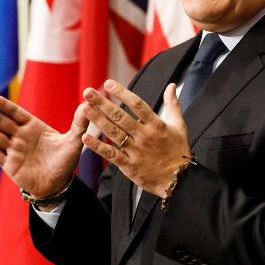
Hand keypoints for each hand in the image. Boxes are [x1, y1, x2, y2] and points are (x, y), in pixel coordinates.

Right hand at [0, 94, 88, 197]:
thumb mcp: (74, 141)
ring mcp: (13, 150)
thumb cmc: (65, 161)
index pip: (16, 113)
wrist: (58, 185)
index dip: (4, 106)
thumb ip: (79, 123)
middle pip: (2, 123)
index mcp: (33, 127)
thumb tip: (87, 104)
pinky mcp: (9, 164)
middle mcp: (20, 136)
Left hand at [81, 79, 190, 196]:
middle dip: (103, 103)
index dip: (122, 93)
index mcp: (156, 125)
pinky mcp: (130, 166)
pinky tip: (86, 137)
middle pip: (120, 116)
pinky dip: (98, 146)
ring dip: (98, 120)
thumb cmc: (178, 150)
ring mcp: (136, 151)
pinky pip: (111, 154)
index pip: (137, 105)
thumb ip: (173, 104)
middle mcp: (144, 136)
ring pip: (114, 133)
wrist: (179, 180)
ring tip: (85, 108)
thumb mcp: (179, 125)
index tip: (108, 84)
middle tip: (88, 92)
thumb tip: (171, 85)